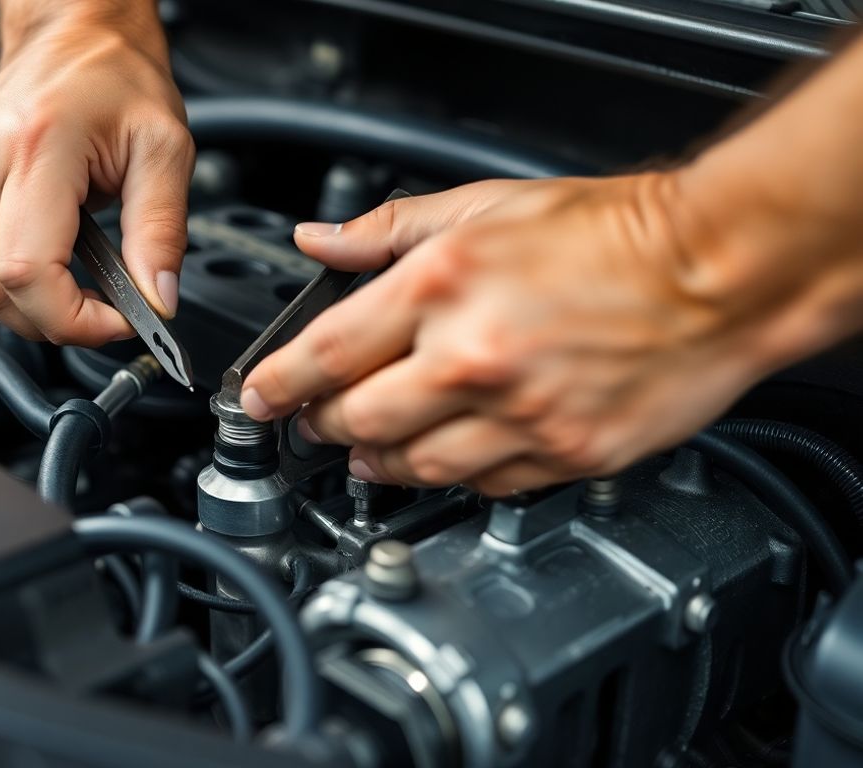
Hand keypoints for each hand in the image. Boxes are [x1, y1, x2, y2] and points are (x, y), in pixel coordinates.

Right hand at [0, 6, 193, 344]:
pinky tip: (48, 252)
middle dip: (56, 320)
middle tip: (106, 308)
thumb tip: (158, 298)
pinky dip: (12, 278)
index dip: (73, 320)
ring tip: (80, 275)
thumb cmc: (115, 78)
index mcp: (36, 147)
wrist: (73, 35)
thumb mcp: (165, 150)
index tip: (116, 321)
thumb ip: (162, 231)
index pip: (28, 274)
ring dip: (33, 302)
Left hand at [240, 173, 795, 495]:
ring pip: (413, 466)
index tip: (258, 400)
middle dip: (322, 426)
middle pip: (357, 421)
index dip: (277, 383)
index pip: (325, 352)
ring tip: (369, 449)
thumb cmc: (610, 232)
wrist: (717, 270)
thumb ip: (388, 229)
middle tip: (315, 422)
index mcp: (441, 286)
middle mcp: (472, 356)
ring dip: (378, 461)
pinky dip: (453, 474)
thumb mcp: (486, 204)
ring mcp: (521, 415)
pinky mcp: (564, 454)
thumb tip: (321, 242)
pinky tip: (446, 455)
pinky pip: (483, 485)